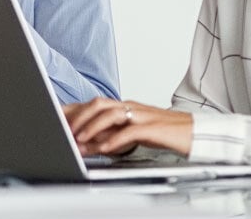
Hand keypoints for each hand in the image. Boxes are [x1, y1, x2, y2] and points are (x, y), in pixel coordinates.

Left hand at [62, 97, 192, 156]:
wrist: (195, 133)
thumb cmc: (164, 133)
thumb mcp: (132, 134)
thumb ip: (110, 136)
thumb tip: (88, 144)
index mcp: (124, 106)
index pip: (93, 104)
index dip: (73, 110)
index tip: (55, 118)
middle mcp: (130, 107)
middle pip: (98, 104)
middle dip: (78, 117)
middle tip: (63, 130)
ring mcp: (142, 115)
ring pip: (111, 114)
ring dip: (92, 127)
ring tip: (79, 140)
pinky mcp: (153, 128)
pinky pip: (131, 131)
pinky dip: (115, 139)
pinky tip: (105, 148)